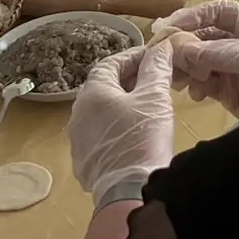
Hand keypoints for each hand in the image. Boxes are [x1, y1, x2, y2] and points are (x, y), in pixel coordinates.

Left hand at [68, 41, 175, 199]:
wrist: (128, 191)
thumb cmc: (142, 136)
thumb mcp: (154, 96)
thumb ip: (156, 66)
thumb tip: (161, 47)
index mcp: (92, 93)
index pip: (111, 63)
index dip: (134, 56)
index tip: (156, 57)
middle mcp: (78, 114)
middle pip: (105, 86)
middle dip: (130, 79)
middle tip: (156, 79)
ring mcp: (78, 140)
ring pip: (101, 111)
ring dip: (123, 103)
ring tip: (148, 104)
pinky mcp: (84, 161)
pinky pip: (100, 133)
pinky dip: (116, 125)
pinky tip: (135, 131)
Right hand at [156, 0, 238, 116]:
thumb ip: (217, 52)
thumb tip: (183, 49)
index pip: (218, 12)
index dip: (194, 15)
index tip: (169, 25)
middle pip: (205, 38)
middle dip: (185, 46)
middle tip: (163, 57)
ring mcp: (234, 68)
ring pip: (201, 62)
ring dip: (188, 68)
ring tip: (178, 79)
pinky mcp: (230, 92)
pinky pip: (206, 84)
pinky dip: (197, 87)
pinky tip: (196, 93)